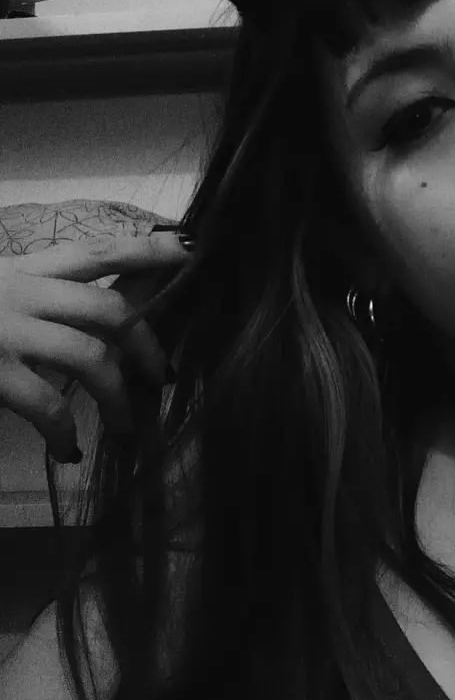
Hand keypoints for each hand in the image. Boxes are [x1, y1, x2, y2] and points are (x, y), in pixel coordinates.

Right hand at [0, 232, 190, 462]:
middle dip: (149, 345)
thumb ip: (42, 294)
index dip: (148, 248)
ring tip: (125, 428)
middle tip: (164, 377)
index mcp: (23, 269)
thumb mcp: (0, 289)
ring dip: (117, 399)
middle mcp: (20, 292)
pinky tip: (69, 450)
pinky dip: (64, 432)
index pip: (99, 250)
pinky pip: (44, 404)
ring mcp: (4, 330)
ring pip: (90, 359)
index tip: (191, 250)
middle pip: (111, 309)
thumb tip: (105, 314)